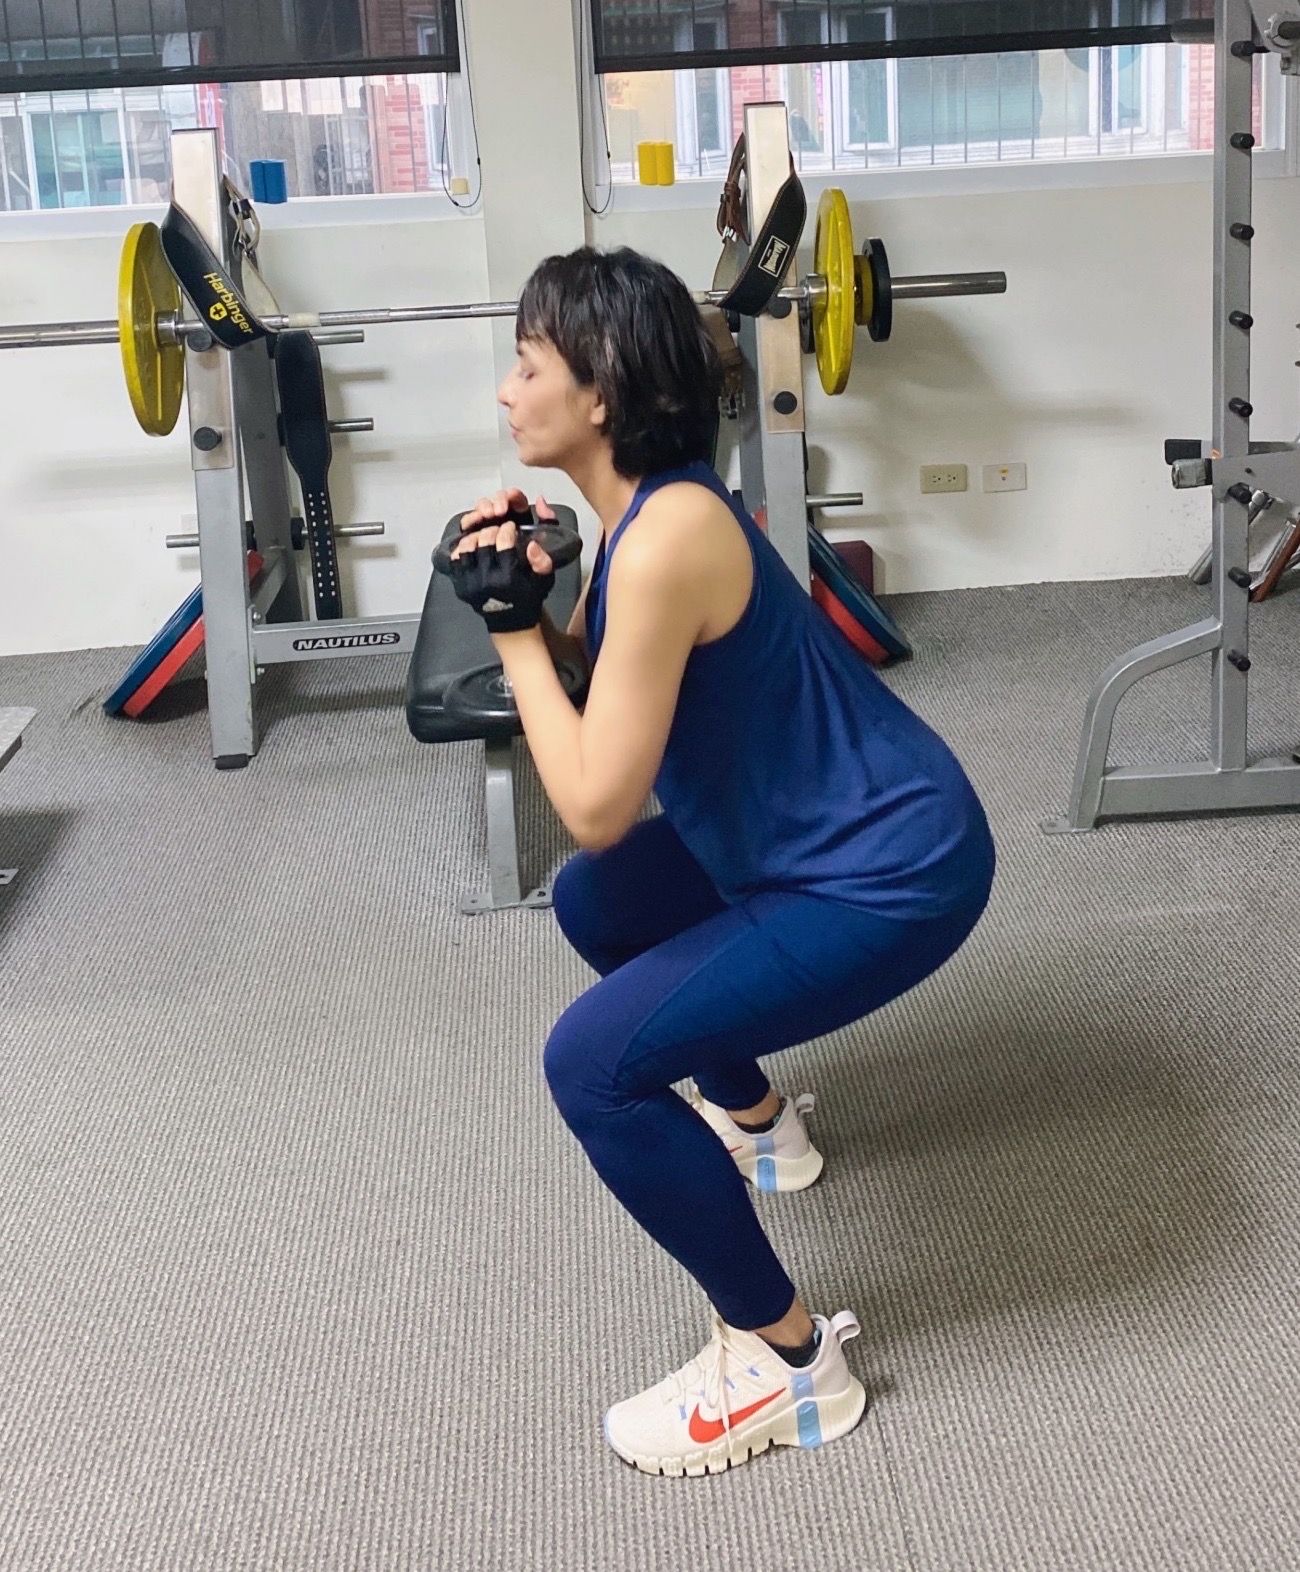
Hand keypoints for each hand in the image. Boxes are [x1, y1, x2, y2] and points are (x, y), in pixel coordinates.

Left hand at [450, 492, 558, 633]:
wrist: (510, 622)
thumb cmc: (527, 598)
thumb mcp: (542, 581)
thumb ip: (542, 562)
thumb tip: (532, 545)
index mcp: (507, 578)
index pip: (503, 542)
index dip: (507, 529)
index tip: (510, 526)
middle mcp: (486, 580)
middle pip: (484, 541)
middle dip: (492, 530)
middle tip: (498, 530)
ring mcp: (470, 583)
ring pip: (466, 547)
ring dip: (475, 536)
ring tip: (483, 536)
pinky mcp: (460, 585)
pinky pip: (455, 559)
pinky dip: (462, 548)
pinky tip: (472, 546)